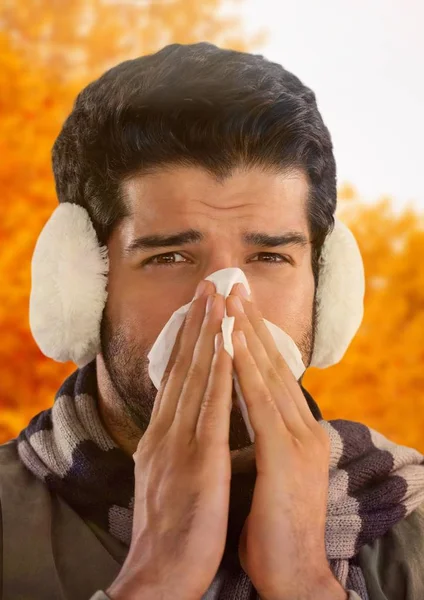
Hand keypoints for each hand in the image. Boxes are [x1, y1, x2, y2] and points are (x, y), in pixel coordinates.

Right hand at [107, 282, 232, 599]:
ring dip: (207, 334)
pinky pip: (210, 406)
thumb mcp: (169, 477)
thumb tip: (189, 424)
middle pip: (183, 367)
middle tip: (209, 284)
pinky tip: (228, 343)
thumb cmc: (172, 529)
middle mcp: (166, 430)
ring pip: (196, 376)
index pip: (176, 378)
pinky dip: (218, 371)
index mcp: (162, 435)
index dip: (188, 341)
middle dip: (196, 323)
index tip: (200, 309)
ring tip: (218, 297)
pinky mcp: (198, 459)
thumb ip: (178, 446)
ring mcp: (179, 442)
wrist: (159, 573)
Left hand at [226, 285, 344, 599]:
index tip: (232, 309)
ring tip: (231, 298)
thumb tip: (238, 413)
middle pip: (270, 363)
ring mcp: (297, 438)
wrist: (292, 572)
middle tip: (232, 285)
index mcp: (293, 430)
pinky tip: (234, 341)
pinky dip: (247, 368)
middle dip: (248, 322)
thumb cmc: (271, 524)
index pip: (269, 374)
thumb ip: (258, 437)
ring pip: (267, 373)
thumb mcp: (266, 470)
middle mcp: (300, 426)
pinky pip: (261, 402)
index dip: (251, 338)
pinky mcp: (285, 455)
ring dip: (247, 333)